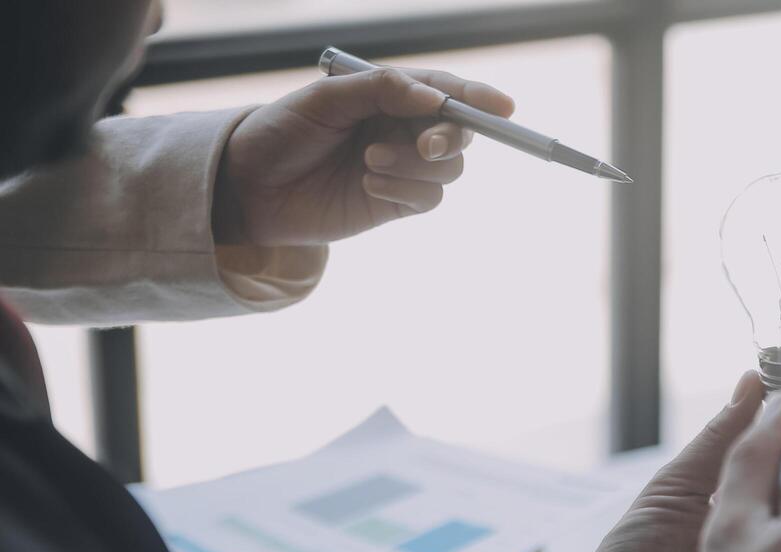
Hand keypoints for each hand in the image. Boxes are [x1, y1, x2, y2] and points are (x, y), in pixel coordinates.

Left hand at [212, 66, 514, 246]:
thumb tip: (433, 99)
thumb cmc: (282, 132)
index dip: (478, 98)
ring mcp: (402, 168)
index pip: (445, 92)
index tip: (502, 107)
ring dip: (414, 166)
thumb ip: (381, 91)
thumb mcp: (326, 99)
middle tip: (426, 144)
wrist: (249, 187)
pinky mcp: (395, 203)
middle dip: (449, 137)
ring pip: (447, 170)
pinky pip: (427, 199)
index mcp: (389, 95)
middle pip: (458, 133)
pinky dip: (404, 190)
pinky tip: (367, 184)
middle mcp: (402, 129)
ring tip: (368, 162)